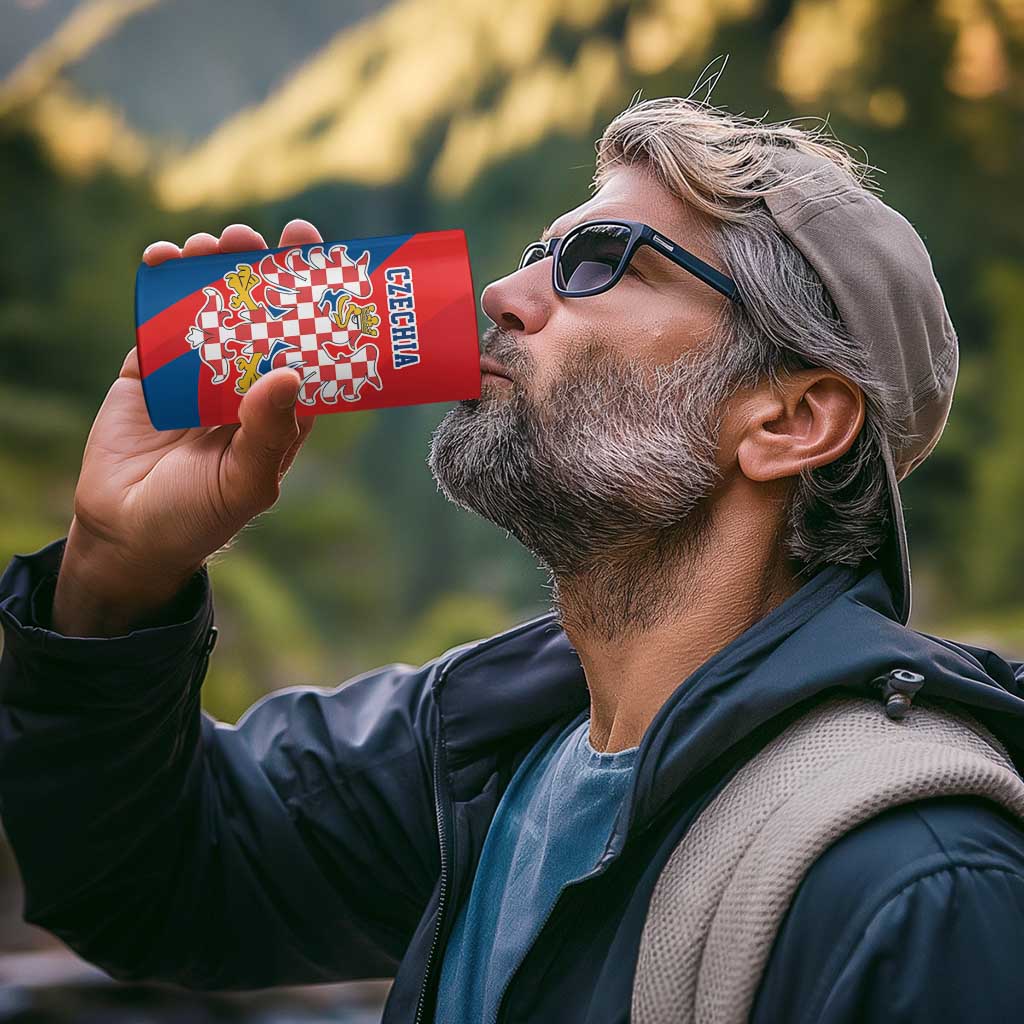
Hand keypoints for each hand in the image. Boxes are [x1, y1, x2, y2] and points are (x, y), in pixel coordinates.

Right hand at [52, 221, 322, 634]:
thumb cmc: (200, 517)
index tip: (316, 254)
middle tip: (255, 237)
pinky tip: (163, 259)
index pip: (305, 344)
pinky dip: (160, 286)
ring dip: (211, 269)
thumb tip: (290, 373)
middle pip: (259, 314)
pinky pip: (157, 320)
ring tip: (211, 244)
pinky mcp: (149, 370)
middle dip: (258, 271)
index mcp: (280, 407)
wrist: (127, 534)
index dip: (313, 300)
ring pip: (210, 308)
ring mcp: (196, 373)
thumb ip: (269, 432)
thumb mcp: (245, 482)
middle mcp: (244, 383)